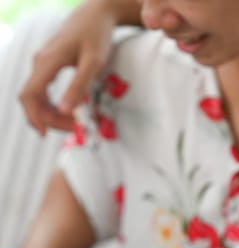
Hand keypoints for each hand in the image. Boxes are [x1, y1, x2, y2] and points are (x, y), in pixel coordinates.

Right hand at [18, 0, 120, 135]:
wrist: (96, 13)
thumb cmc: (97, 34)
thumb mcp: (94, 61)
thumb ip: (80, 85)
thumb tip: (66, 110)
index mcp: (47, 61)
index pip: (31, 95)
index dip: (35, 116)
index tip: (47, 134)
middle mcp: (40, 62)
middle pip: (32, 98)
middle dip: (49, 118)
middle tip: (76, 129)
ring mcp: (43, 62)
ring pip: (38, 95)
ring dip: (52, 113)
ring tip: (76, 122)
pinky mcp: (50, 63)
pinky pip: (44, 89)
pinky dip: (54, 103)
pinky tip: (69, 111)